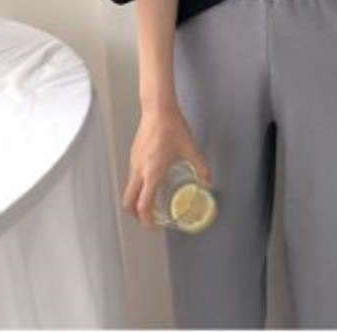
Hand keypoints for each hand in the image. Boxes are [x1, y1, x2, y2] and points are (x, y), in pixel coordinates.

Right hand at [122, 102, 211, 230]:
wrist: (158, 109)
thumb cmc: (174, 129)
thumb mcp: (191, 149)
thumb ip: (201, 168)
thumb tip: (208, 183)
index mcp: (152, 173)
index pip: (143, 205)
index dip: (147, 220)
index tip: (156, 226)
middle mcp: (139, 171)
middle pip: (128, 202)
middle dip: (137, 215)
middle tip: (151, 219)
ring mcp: (133, 163)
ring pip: (129, 190)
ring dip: (137, 200)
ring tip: (153, 202)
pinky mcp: (133, 155)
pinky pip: (132, 178)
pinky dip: (138, 187)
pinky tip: (152, 182)